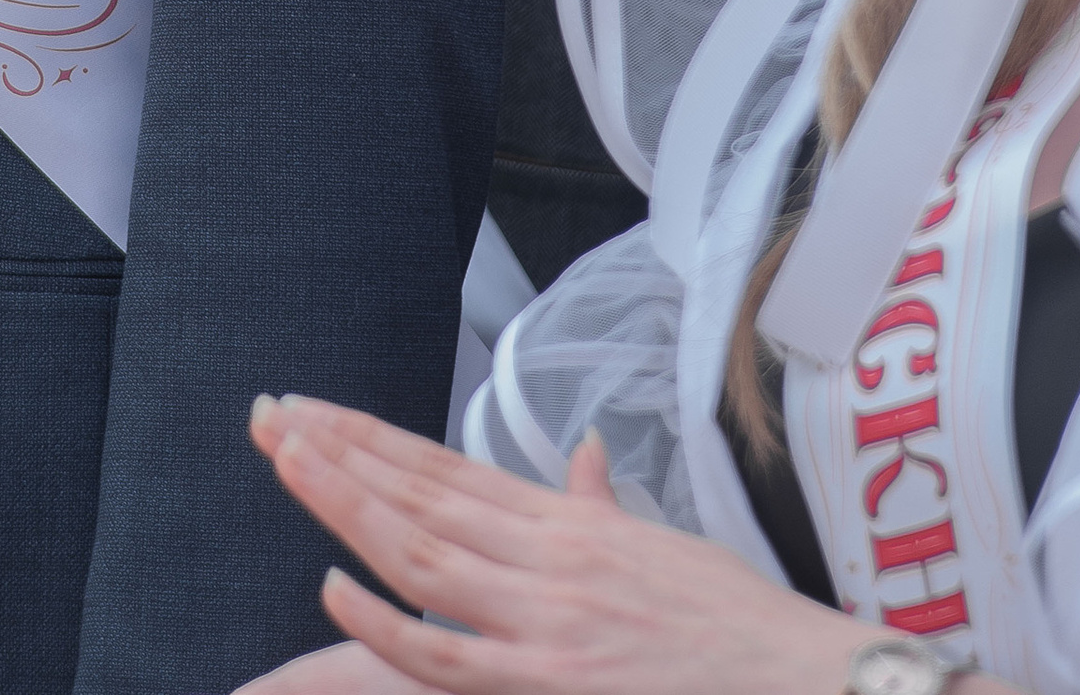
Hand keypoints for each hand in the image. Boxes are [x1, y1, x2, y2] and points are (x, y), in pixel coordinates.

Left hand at [239, 397, 860, 694]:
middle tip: (269, 419)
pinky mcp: (556, 680)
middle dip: (340, 456)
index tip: (312, 411)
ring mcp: (549, 619)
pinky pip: (452, 653)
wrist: (810, 681)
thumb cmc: (743, 626)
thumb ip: (604, 507)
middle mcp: (549, 557)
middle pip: (420, 495)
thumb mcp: (665, 550)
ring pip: (423, 553)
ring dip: (348, 506)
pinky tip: (334, 588)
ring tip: (285, 462)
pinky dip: (389, 622)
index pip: (446, 466)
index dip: (373, 437)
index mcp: (568, 523)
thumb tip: (582, 455)